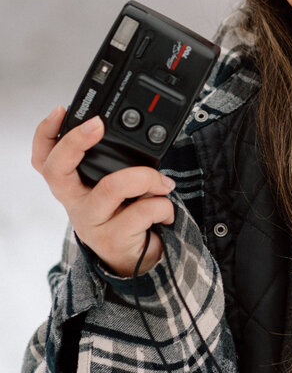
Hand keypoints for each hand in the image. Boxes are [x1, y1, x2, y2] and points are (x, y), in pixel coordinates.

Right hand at [32, 106, 176, 277]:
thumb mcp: (118, 188)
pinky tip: (165, 210)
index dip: (45, 133)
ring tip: (163, 183)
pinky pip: (142, 210)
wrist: (136, 262)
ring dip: (146, 177)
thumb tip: (143, 133)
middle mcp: (75, 203)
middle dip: (76, 141)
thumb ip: (120, 164)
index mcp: (74, 186)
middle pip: (57, 169)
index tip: (61, 110)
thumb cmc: (128, 216)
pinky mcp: (111, 239)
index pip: (45, 159)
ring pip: (112, 186)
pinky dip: (163, 205)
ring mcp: (90, 222)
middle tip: (98, 125)